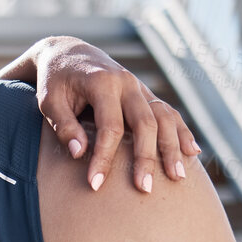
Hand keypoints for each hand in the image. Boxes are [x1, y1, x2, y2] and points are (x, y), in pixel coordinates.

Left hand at [24, 36, 200, 192]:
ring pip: (164, 117)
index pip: (110, 127)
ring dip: (172, 147)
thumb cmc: (55, 81)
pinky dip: (182, 131)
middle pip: (145, 123)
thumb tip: (80, 154)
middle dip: (146, 158)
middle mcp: (127, 83)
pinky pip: (168, 112)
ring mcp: (140, 88)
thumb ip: (63, 126)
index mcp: (102, 83)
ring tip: (178, 176)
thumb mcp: (49, 101)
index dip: (104, 157)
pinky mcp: (145, 94)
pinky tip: (192, 152)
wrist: (68, 53)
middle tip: (145, 189)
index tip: (95, 184)